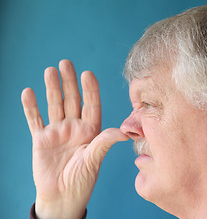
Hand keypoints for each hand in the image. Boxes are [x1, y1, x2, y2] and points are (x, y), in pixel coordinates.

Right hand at [21, 60, 128, 218]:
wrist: (62, 197)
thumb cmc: (82, 181)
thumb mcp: (95, 160)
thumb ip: (104, 142)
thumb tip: (124, 132)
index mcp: (91, 131)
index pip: (91, 105)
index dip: (90, 90)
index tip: (88, 74)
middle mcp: (75, 127)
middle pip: (72, 100)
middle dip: (69, 82)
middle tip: (66, 63)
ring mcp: (57, 132)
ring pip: (54, 105)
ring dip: (52, 88)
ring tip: (50, 71)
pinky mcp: (41, 139)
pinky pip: (35, 120)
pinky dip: (31, 107)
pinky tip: (29, 92)